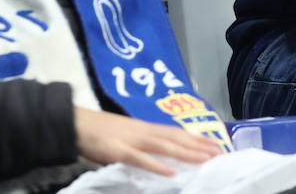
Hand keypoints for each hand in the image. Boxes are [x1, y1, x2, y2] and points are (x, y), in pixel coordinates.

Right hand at [73, 106, 219, 176]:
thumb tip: (161, 157)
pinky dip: (156, 165)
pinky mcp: (118, 150)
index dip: (197, 138)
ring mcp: (132, 140)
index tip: (216, 144)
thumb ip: (143, 145)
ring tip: (205, 160)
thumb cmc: (100, 131)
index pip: (177, 132)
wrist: (75, 123)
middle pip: (176, 138)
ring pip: (165, 147)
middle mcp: (144, 131)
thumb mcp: (126, 136)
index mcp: (146, 128)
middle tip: (219, 152)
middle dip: (199, 145)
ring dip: (186, 153)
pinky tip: (171, 172)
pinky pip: (140, 159)